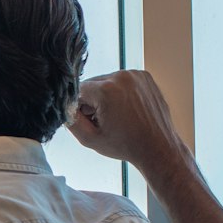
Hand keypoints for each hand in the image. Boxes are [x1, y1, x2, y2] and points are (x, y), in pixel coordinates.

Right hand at [66, 70, 192, 179]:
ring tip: (118, 116)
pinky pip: (123, 80)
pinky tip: (128, 109)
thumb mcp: (90, 139)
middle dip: (93, 100)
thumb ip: (70, 120)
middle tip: (104, 121)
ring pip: (107, 81)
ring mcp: (135, 75)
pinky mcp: (145, 76)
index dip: (79, 107)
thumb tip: (63, 106)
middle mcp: (121, 77)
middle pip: (93, 84)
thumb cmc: (126, 145)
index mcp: (106, 90)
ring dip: (106, 95)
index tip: (89, 120)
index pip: (78, 90)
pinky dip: (121, 92)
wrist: (158, 147)